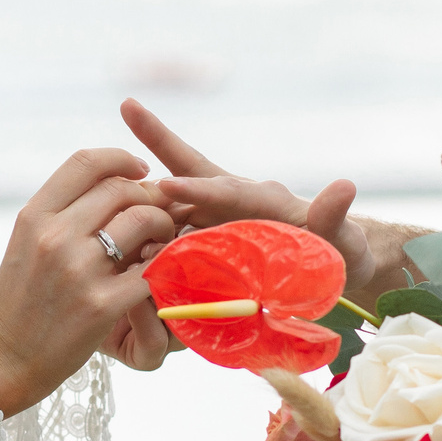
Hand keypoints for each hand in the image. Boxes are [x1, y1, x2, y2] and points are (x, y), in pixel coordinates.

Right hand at [0, 148, 176, 413]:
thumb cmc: (17, 302)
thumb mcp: (25, 244)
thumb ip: (62, 214)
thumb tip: (114, 186)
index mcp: (34, 216)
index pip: (86, 162)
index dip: (122, 159)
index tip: (140, 170)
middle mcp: (55, 236)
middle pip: (122, 189)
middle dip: (150, 196)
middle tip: (159, 212)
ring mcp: (79, 270)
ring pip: (144, 221)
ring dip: (163, 227)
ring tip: (161, 241)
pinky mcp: (101, 305)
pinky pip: (151, 269)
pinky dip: (163, 266)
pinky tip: (161, 272)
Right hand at [119, 99, 377, 294]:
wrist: (330, 266)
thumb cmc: (337, 252)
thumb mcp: (341, 239)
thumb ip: (333, 217)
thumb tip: (345, 185)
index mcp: (262, 199)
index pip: (227, 190)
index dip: (198, 188)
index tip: (167, 183)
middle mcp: (233, 202)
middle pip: (187, 187)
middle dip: (153, 183)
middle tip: (112, 174)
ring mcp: (215, 221)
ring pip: (172, 211)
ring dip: (139, 209)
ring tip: (96, 201)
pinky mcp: (205, 240)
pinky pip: (171, 234)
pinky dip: (143, 237)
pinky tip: (106, 239)